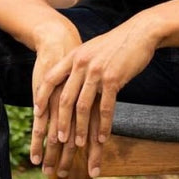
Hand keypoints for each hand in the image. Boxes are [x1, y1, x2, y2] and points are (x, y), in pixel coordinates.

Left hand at [33, 16, 156, 176]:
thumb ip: (80, 64)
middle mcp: (82, 64)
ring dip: (81, 129)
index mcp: (74, 57)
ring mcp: (97, 71)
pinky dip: (104, 125)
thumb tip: (71, 80)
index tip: (37, 113)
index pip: (50, 79)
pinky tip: (104, 138)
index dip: (41, 97)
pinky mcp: (114, 78)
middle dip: (61, 122)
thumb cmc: (117, 44)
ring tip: (79, 145)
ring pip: (83, 106)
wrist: (141, 32)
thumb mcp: (92, 49)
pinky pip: (105, 107)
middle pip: (65, 98)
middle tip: (58, 140)